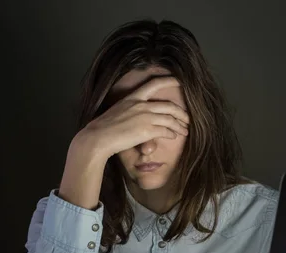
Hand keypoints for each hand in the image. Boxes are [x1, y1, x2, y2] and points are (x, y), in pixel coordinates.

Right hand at [74, 76, 189, 160]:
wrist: (98, 137)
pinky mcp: (147, 130)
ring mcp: (145, 117)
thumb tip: (137, 119)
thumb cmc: (103, 128)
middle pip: (169, 106)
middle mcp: (141, 105)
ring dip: (180, 125)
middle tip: (187, 118)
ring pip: (170, 119)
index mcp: (133, 98)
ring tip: (184, 130)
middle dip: (181, 113)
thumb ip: (130, 112)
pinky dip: (172, 133)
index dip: (168, 81)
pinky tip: (174, 136)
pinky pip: (166, 131)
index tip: (178, 80)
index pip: (153, 84)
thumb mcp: (117, 112)